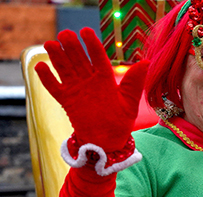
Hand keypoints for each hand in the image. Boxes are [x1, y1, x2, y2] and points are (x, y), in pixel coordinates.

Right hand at [35, 28, 148, 151]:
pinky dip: (47, 78)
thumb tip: (146, 62)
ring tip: (50, 44)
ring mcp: (77, 90)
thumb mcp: (130, 102)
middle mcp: (90, 81)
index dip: (92, 44)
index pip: (98, 58)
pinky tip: (40, 66)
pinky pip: (54, 87)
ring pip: (65, 69)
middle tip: (65, 34)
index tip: (86, 31)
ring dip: (57, 57)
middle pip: (79, 60)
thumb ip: (134, 83)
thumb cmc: (121, 122)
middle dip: (72, 47)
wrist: (107, 142)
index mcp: (106, 79)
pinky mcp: (66, 101)